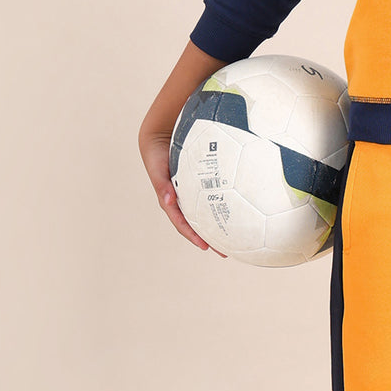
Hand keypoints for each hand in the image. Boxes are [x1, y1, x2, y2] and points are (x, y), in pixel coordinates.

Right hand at [138, 128, 225, 254]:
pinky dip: (219, 207)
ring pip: (205, 215)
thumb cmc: (157, 156)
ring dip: (216, 227)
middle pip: (196, 225)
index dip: (193, 236)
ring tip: (233, 238)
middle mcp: (182, 202)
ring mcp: (190, 195)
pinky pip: (210, 199)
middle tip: (225, 252)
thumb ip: (162, 185)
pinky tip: (233, 211)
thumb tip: (169, 200)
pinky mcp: (198, 185)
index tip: (206, 247)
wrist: (159, 139)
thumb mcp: (158, 171)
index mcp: (171, 203)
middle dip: (209, 239)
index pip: (183, 224)